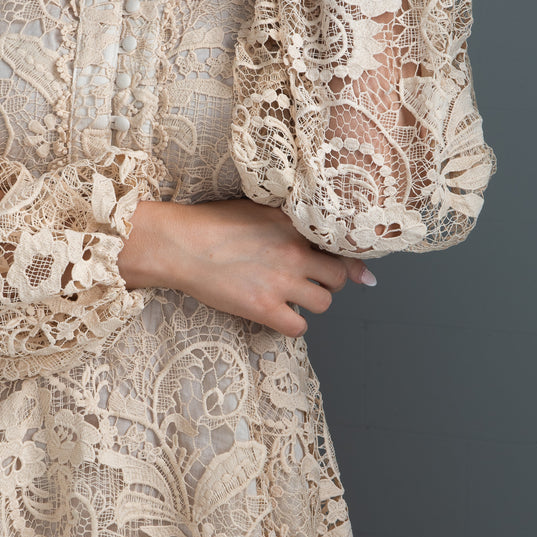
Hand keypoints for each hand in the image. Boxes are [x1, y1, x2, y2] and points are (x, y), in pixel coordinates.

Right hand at [119, 197, 375, 335]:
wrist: (179, 244)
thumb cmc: (208, 224)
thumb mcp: (255, 210)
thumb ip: (285, 222)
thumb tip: (306, 236)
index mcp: (292, 224)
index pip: (338, 245)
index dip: (347, 260)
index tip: (356, 271)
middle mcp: (294, 251)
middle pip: (339, 276)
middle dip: (329, 281)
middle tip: (311, 282)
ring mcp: (281, 281)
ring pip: (324, 302)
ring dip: (312, 302)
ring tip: (291, 297)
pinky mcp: (264, 308)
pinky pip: (299, 326)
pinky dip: (292, 324)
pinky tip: (278, 315)